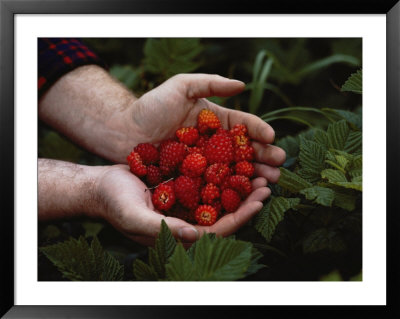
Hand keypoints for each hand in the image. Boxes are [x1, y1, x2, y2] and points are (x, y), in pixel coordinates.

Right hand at [95, 164, 274, 244]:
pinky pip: (207, 182)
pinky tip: (234, 158)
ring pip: (219, 197)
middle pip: (224, 214)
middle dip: (247, 201)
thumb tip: (196, 237)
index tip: (259, 200)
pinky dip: (221, 172)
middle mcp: (187, 222)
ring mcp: (186, 205)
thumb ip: (163, 229)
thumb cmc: (114, 203)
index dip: (240, 217)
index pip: (218, 231)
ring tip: (257, 170)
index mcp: (180, 234)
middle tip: (267, 182)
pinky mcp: (182, 189)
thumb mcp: (135, 217)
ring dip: (238, 185)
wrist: (101, 185)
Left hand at [114, 74, 285, 242]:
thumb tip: (241, 85)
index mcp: (215, 121)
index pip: (242, 125)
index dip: (258, 131)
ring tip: (268, 183)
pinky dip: (229, 191)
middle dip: (263, 159)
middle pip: (243, 151)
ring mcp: (204, 162)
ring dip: (252, 177)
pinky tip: (242, 196)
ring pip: (233, 170)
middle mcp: (213, 143)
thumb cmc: (151, 105)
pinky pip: (214, 185)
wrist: (122, 130)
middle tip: (278, 167)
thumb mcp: (181, 86)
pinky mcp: (192, 179)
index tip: (271, 139)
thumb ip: (210, 82)